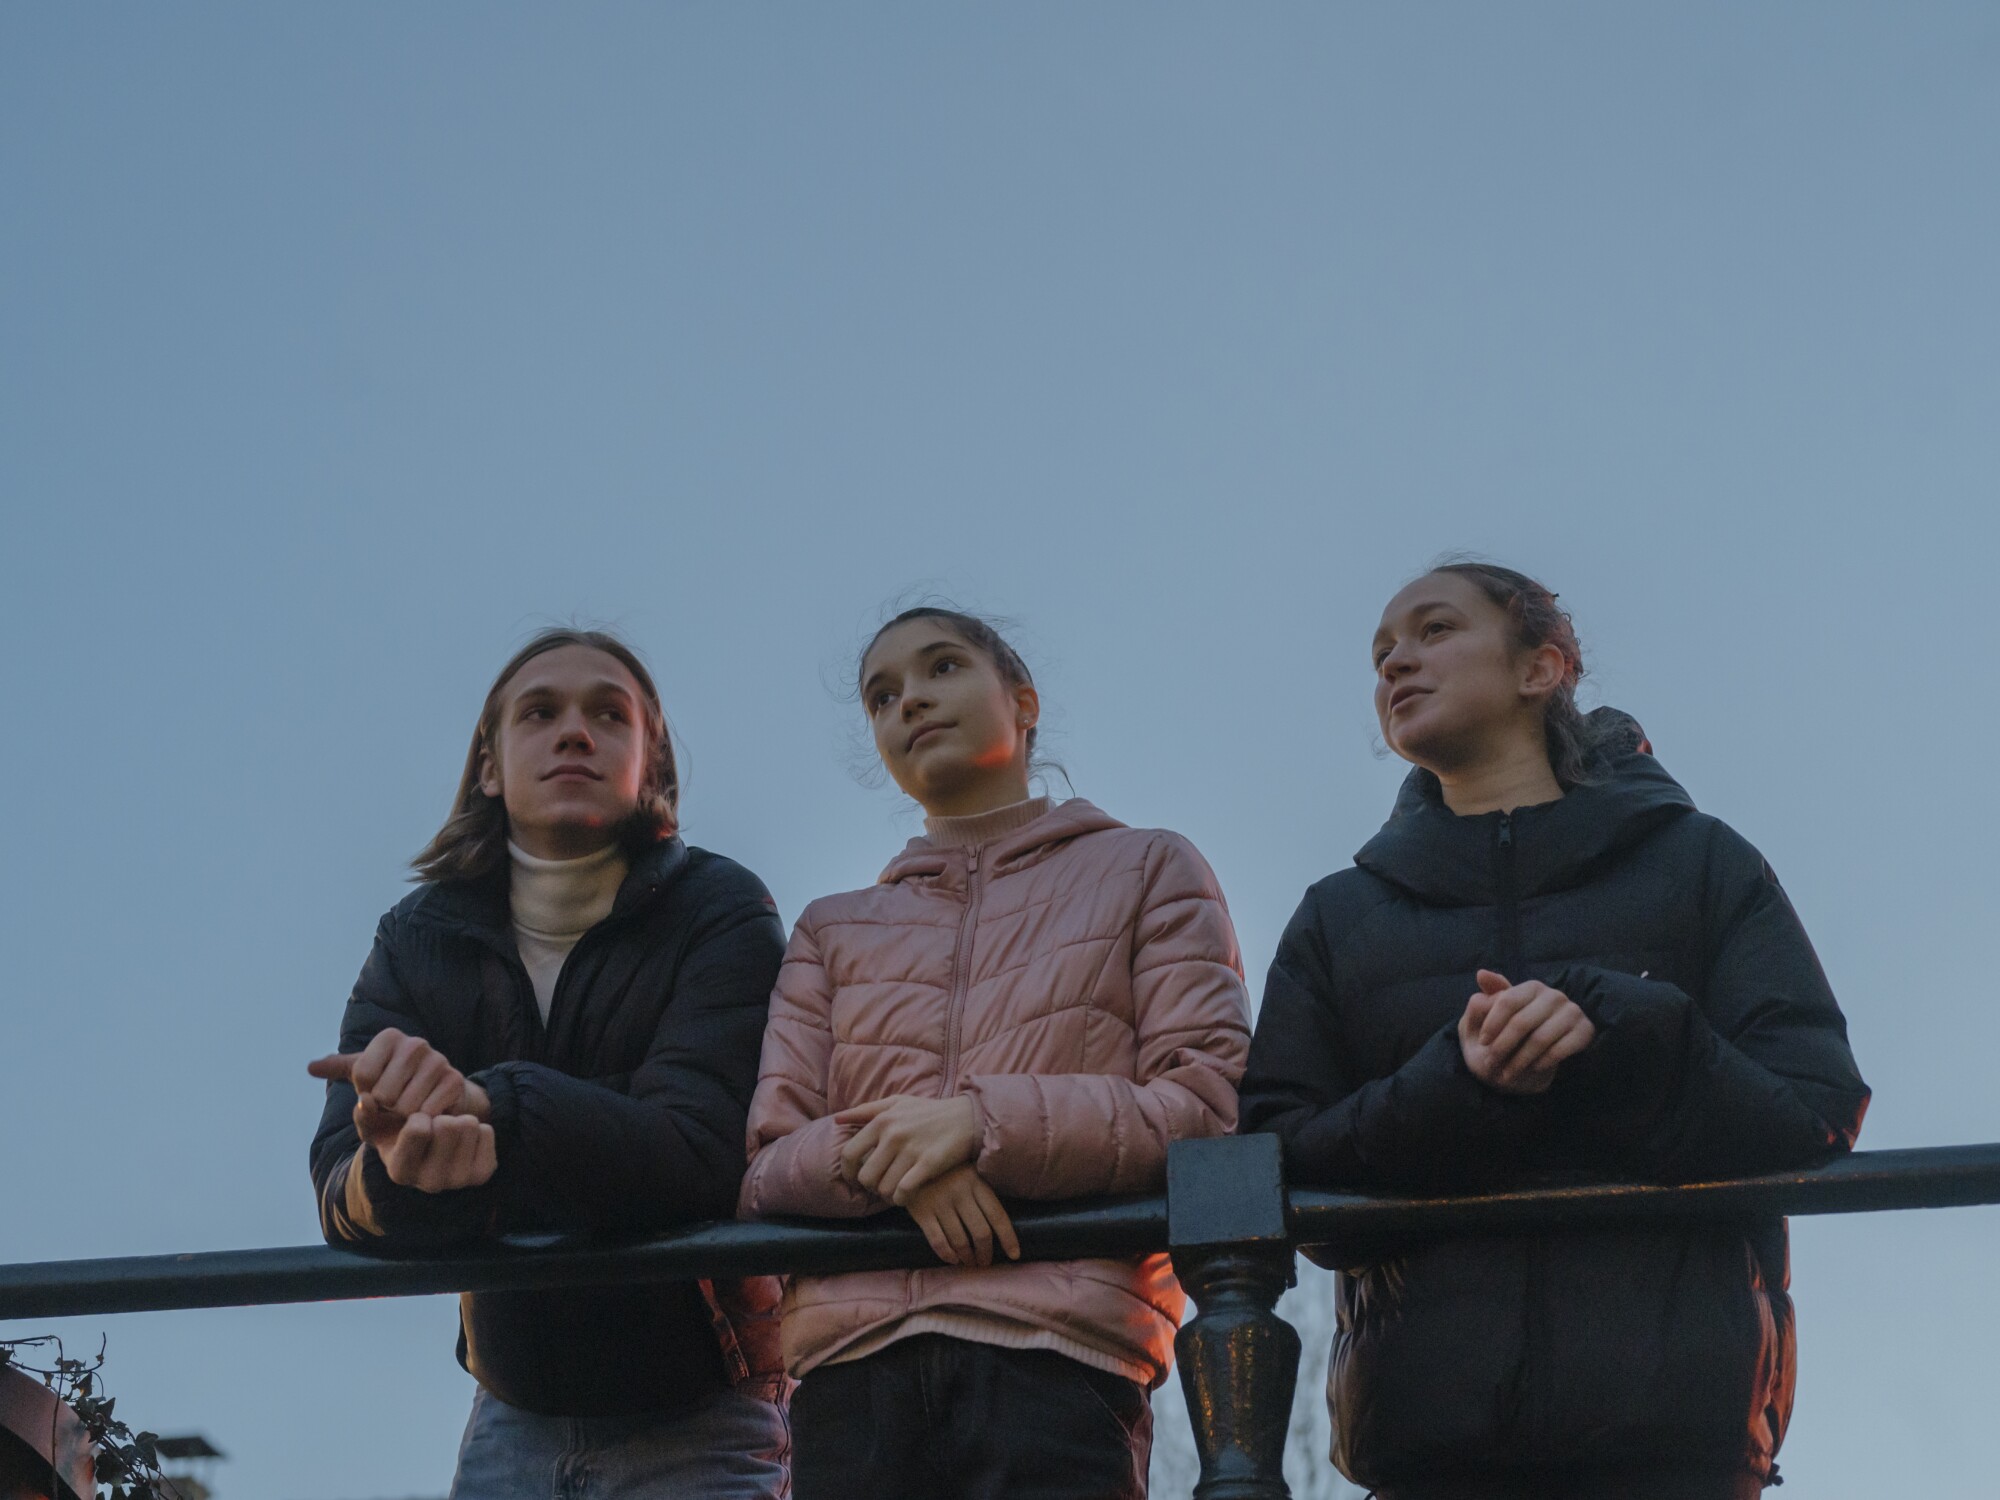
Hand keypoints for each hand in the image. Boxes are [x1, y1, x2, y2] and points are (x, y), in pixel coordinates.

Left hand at [309, 1028, 490, 1120]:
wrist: (438, 1097)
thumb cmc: (396, 1085)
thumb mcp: (367, 1076)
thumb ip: (340, 1069)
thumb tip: (310, 1068)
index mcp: (390, 1037)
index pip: (362, 1075)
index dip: (365, 1093)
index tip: (377, 1090)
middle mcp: (415, 1043)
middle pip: (382, 1093)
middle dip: (385, 1108)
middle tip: (395, 1103)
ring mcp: (438, 1060)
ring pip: (403, 1106)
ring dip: (403, 1117)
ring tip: (410, 1108)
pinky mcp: (454, 1081)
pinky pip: (425, 1113)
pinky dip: (421, 1121)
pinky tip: (425, 1113)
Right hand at [366, 1104, 497, 1192]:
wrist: (431, 1156)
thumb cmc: (400, 1136)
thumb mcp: (377, 1126)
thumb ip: (365, 1113)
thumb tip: (366, 1098)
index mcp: (400, 1172)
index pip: (419, 1129)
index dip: (420, 1114)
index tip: (416, 1119)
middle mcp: (429, 1183)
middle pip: (449, 1125)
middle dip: (442, 1115)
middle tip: (435, 1124)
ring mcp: (458, 1181)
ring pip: (470, 1125)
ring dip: (460, 1120)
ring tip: (448, 1131)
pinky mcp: (482, 1174)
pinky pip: (488, 1132)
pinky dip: (478, 1129)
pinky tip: (464, 1140)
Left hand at [834, 1094, 980, 1204]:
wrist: (967, 1118)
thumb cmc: (929, 1112)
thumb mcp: (897, 1103)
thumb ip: (866, 1111)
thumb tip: (837, 1119)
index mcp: (882, 1120)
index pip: (848, 1154)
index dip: (847, 1173)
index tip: (855, 1181)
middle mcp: (893, 1134)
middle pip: (865, 1176)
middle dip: (870, 1187)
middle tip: (879, 1186)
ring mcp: (911, 1150)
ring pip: (883, 1188)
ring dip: (887, 1194)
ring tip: (894, 1190)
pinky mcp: (928, 1164)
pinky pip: (903, 1192)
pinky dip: (901, 1199)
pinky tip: (906, 1195)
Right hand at [903, 1165, 1020, 1267]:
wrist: (909, 1162)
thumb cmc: (946, 1171)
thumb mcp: (968, 1173)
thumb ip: (983, 1193)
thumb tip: (1002, 1226)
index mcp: (976, 1181)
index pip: (997, 1215)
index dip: (1008, 1238)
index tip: (1014, 1254)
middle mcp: (960, 1192)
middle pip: (980, 1232)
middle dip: (985, 1253)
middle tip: (984, 1262)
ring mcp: (940, 1202)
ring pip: (960, 1240)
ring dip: (967, 1257)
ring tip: (969, 1262)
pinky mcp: (921, 1211)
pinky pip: (938, 1241)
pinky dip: (947, 1255)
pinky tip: (952, 1259)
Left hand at [1460, 970, 1595, 1094]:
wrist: (1545, 1052)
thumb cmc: (1514, 1030)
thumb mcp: (1493, 1017)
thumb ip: (1487, 997)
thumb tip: (1481, 973)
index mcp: (1532, 987)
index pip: (1507, 1002)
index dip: (1492, 1024)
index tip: (1482, 1042)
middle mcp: (1555, 996)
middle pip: (1521, 1023)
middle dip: (1502, 1046)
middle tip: (1490, 1063)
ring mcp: (1572, 1012)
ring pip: (1539, 1039)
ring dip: (1519, 1061)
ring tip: (1507, 1074)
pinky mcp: (1585, 1031)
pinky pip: (1560, 1050)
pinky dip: (1542, 1062)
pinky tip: (1532, 1068)